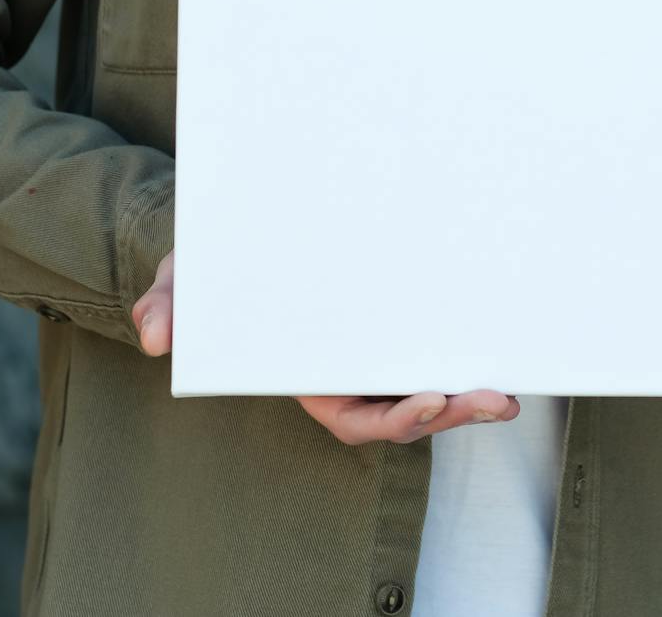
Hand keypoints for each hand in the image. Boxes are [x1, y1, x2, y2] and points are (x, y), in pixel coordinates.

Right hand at [130, 247, 521, 443]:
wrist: (234, 241)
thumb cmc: (211, 274)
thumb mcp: (182, 283)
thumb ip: (167, 305)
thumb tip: (154, 337)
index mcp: (305, 379)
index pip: (355, 416)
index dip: (393, 419)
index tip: (429, 401)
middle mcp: (344, 376)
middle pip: (406, 411)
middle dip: (451, 412)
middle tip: (494, 398)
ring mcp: (370, 353)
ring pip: (427, 387)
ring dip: (468, 394)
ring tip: (507, 390)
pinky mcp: (390, 325)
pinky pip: (429, 349)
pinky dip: (461, 356)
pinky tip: (498, 347)